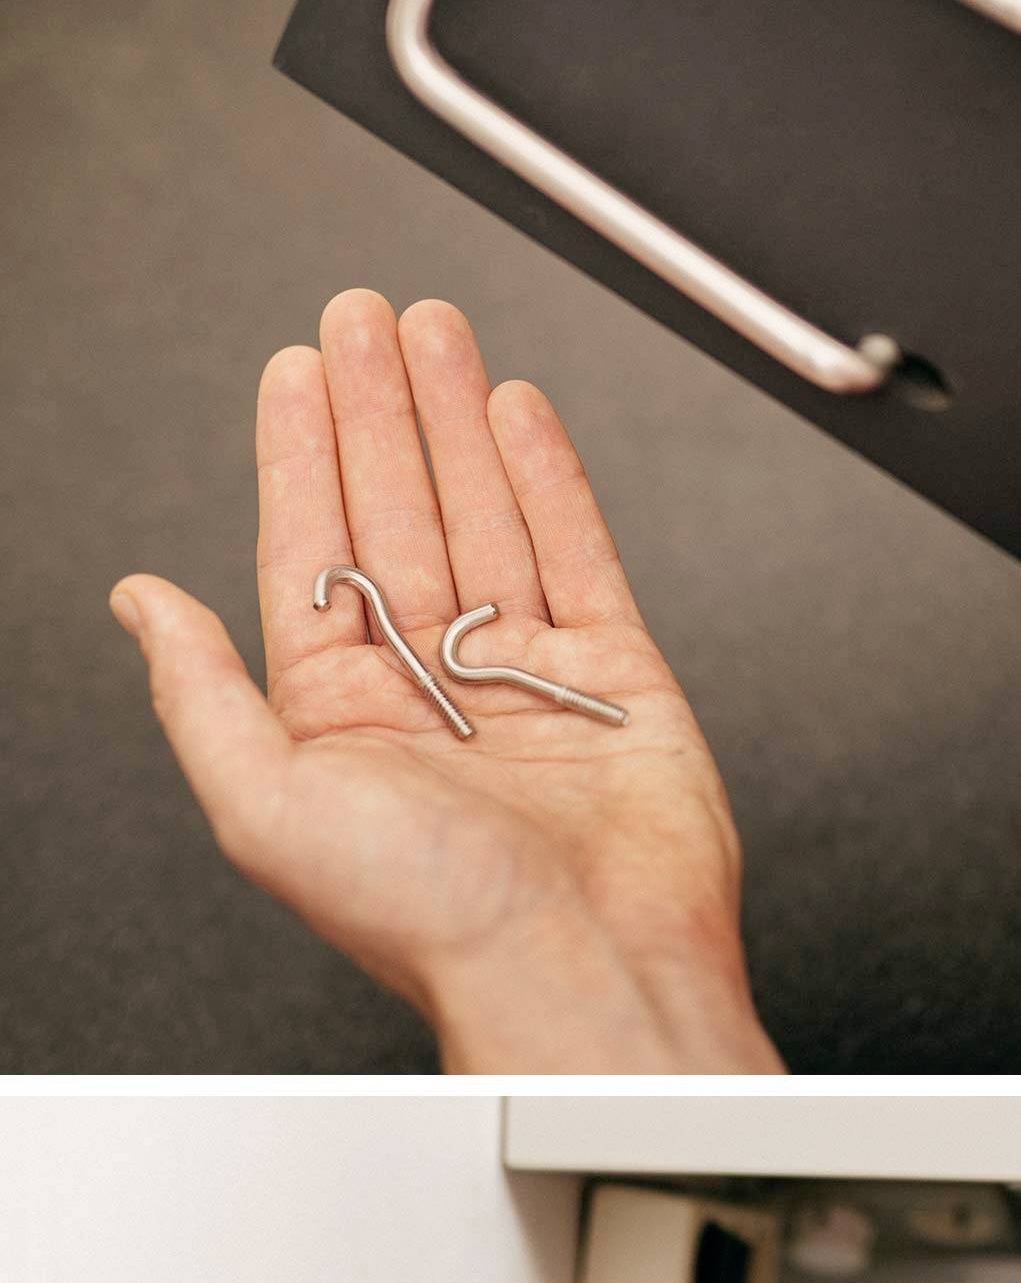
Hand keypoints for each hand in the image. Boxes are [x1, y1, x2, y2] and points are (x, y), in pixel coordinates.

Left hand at [111, 290, 779, 1071]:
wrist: (588, 966)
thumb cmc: (440, 920)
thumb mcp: (266, 808)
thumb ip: (199, 696)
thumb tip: (140, 605)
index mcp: (341, 720)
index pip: (312, 551)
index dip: (300, 452)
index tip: (298, 368)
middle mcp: (435, 692)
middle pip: (399, 514)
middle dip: (378, 410)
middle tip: (364, 316)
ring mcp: (530, 680)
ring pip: (486, 518)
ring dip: (456, 422)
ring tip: (436, 334)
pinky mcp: (619, 681)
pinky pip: (580, 556)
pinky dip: (551, 480)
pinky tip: (519, 415)